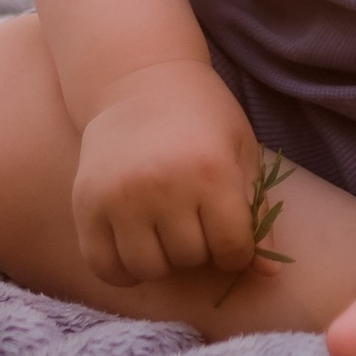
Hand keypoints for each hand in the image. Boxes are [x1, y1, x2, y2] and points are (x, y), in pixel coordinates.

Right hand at [69, 57, 264, 286]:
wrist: (139, 79)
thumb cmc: (202, 116)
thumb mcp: (241, 152)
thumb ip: (257, 213)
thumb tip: (269, 275)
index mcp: (211, 172)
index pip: (233, 249)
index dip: (237, 250)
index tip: (230, 233)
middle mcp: (163, 186)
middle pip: (191, 259)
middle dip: (200, 248)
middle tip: (195, 219)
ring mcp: (120, 196)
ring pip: (148, 268)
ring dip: (163, 259)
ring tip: (166, 230)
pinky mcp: (87, 203)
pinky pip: (104, 266)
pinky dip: (122, 270)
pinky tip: (136, 247)